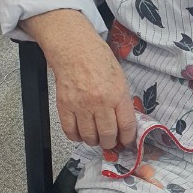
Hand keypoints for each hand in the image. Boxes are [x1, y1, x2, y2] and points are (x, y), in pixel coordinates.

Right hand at [23, 10, 135, 150]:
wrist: (74, 49)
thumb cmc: (98, 60)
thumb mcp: (120, 78)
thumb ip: (122, 101)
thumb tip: (124, 123)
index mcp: (118, 94)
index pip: (126, 126)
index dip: (127, 138)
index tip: (126, 141)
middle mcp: (100, 102)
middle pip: (108, 135)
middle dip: (110, 143)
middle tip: (110, 141)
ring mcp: (81, 105)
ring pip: (89, 137)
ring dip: (94, 141)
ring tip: (96, 137)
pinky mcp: (65, 106)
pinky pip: (70, 131)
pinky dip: (76, 137)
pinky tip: (80, 133)